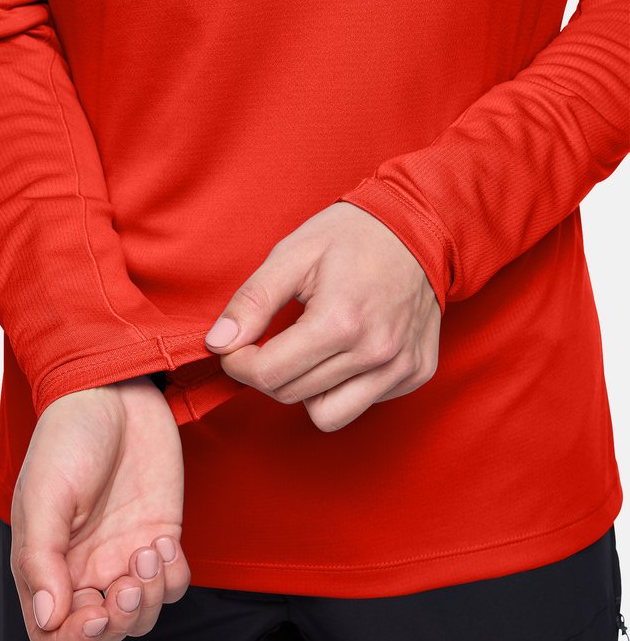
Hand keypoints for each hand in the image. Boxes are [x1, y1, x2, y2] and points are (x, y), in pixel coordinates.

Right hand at [9, 376, 189, 640]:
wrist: (114, 394)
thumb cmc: (68, 438)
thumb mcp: (44, 495)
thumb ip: (41, 558)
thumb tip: (47, 617)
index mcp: (46, 564)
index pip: (52, 634)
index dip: (74, 638)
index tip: (96, 611)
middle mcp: (84, 568)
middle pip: (102, 634)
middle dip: (119, 619)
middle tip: (128, 580)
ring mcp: (123, 556)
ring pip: (140, 616)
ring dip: (149, 599)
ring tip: (148, 552)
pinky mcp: (159, 538)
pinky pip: (171, 585)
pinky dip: (172, 577)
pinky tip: (163, 541)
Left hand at [204, 201, 441, 431]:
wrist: (421, 226)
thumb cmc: (354, 235)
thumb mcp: (292, 255)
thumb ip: (251, 302)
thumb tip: (218, 343)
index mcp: (340, 321)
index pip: (268, 375)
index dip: (237, 363)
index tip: (234, 346)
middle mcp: (375, 352)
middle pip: (291, 395)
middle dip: (266, 373)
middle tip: (269, 341)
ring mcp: (401, 367)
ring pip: (327, 414)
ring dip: (306, 389)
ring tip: (310, 351)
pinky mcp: (416, 373)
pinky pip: (363, 403)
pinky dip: (344, 386)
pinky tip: (346, 349)